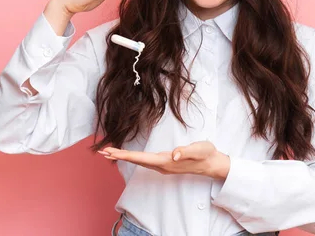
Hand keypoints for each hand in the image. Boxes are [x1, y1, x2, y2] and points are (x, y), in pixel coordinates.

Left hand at [98, 141, 230, 179]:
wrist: (212, 164)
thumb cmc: (206, 154)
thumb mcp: (200, 149)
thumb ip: (187, 151)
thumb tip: (174, 153)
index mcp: (167, 161)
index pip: (143, 158)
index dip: (127, 155)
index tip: (113, 153)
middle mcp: (162, 165)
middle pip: (137, 161)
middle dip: (119, 156)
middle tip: (103, 152)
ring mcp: (163, 165)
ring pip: (139, 161)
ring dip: (124, 157)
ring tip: (109, 153)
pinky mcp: (165, 162)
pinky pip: (144, 160)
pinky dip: (133, 157)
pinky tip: (128, 155)